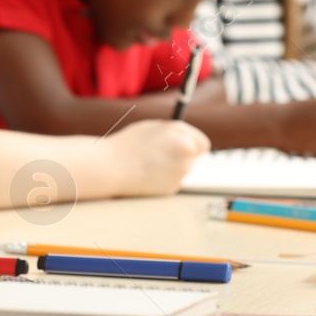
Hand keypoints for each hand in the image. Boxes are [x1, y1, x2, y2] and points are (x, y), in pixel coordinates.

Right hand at [95, 119, 210, 196]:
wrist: (112, 166)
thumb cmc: (128, 144)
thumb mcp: (153, 128)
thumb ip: (173, 133)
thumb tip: (186, 139)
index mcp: (183, 137)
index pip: (202, 144)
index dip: (193, 145)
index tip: (184, 147)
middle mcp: (187, 155)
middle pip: (193, 157)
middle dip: (181, 156)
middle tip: (160, 154)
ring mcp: (181, 173)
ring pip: (182, 170)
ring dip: (171, 167)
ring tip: (149, 163)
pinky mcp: (173, 188)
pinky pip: (172, 181)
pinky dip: (163, 179)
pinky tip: (147, 174)